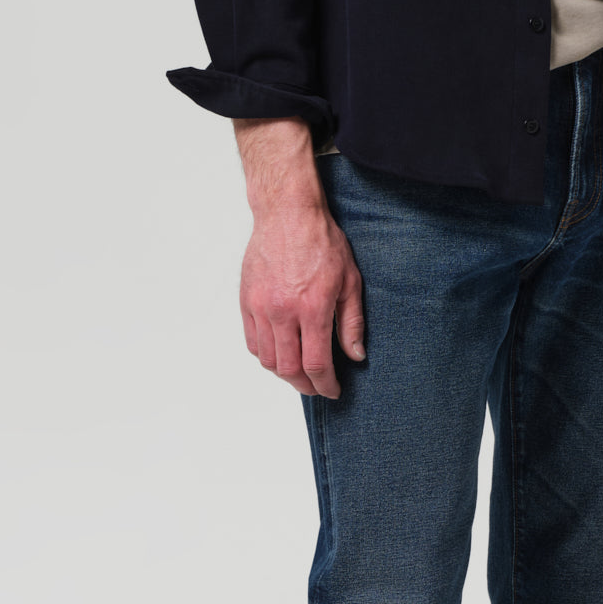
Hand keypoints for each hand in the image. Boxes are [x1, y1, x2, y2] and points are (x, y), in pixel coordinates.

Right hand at [240, 201, 364, 398]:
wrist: (287, 213)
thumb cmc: (321, 242)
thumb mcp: (350, 281)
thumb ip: (352, 322)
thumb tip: (355, 355)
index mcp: (311, 308)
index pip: (316, 364)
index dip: (325, 384)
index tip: (332, 390)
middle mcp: (282, 312)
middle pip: (289, 368)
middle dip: (305, 385)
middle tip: (317, 387)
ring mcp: (261, 307)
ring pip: (268, 359)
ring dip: (285, 374)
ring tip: (299, 374)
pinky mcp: (247, 301)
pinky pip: (252, 342)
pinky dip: (265, 356)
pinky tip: (279, 355)